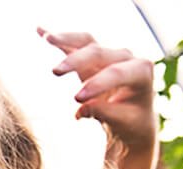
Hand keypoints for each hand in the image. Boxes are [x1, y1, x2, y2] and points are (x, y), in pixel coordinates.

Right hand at [38, 28, 156, 152]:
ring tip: (48, 38)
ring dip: (66, 39)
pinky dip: (60, 40)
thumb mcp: (123, 122)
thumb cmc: (131, 121)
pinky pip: (76, 45)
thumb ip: (105, 113)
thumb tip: (81, 110)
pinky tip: (41, 31)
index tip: (76, 99)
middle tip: (55, 72)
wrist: (133, 118)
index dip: (96, 83)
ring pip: (87, 42)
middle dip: (76, 61)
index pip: (116, 73)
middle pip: (98, 53)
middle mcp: (126, 57)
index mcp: (141, 72)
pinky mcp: (93, 57)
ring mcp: (109, 54)